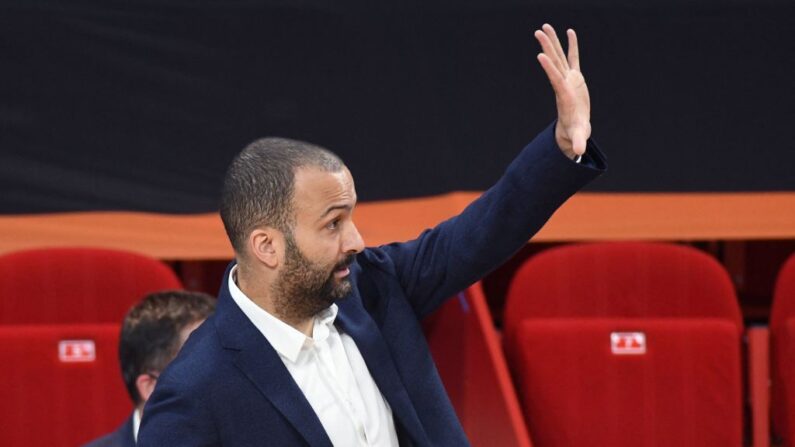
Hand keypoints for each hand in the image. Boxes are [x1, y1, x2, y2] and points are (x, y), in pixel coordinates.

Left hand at [534, 24, 590, 158]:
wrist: (574, 128)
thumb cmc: (576, 131)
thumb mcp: (578, 136)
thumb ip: (578, 142)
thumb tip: (578, 152)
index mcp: (564, 95)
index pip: (555, 78)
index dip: (548, 68)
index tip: (539, 55)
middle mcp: (563, 84)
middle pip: (554, 62)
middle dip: (547, 47)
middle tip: (538, 31)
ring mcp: (568, 79)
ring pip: (560, 56)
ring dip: (553, 42)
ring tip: (546, 26)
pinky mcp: (576, 78)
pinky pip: (573, 58)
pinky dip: (572, 45)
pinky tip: (569, 31)